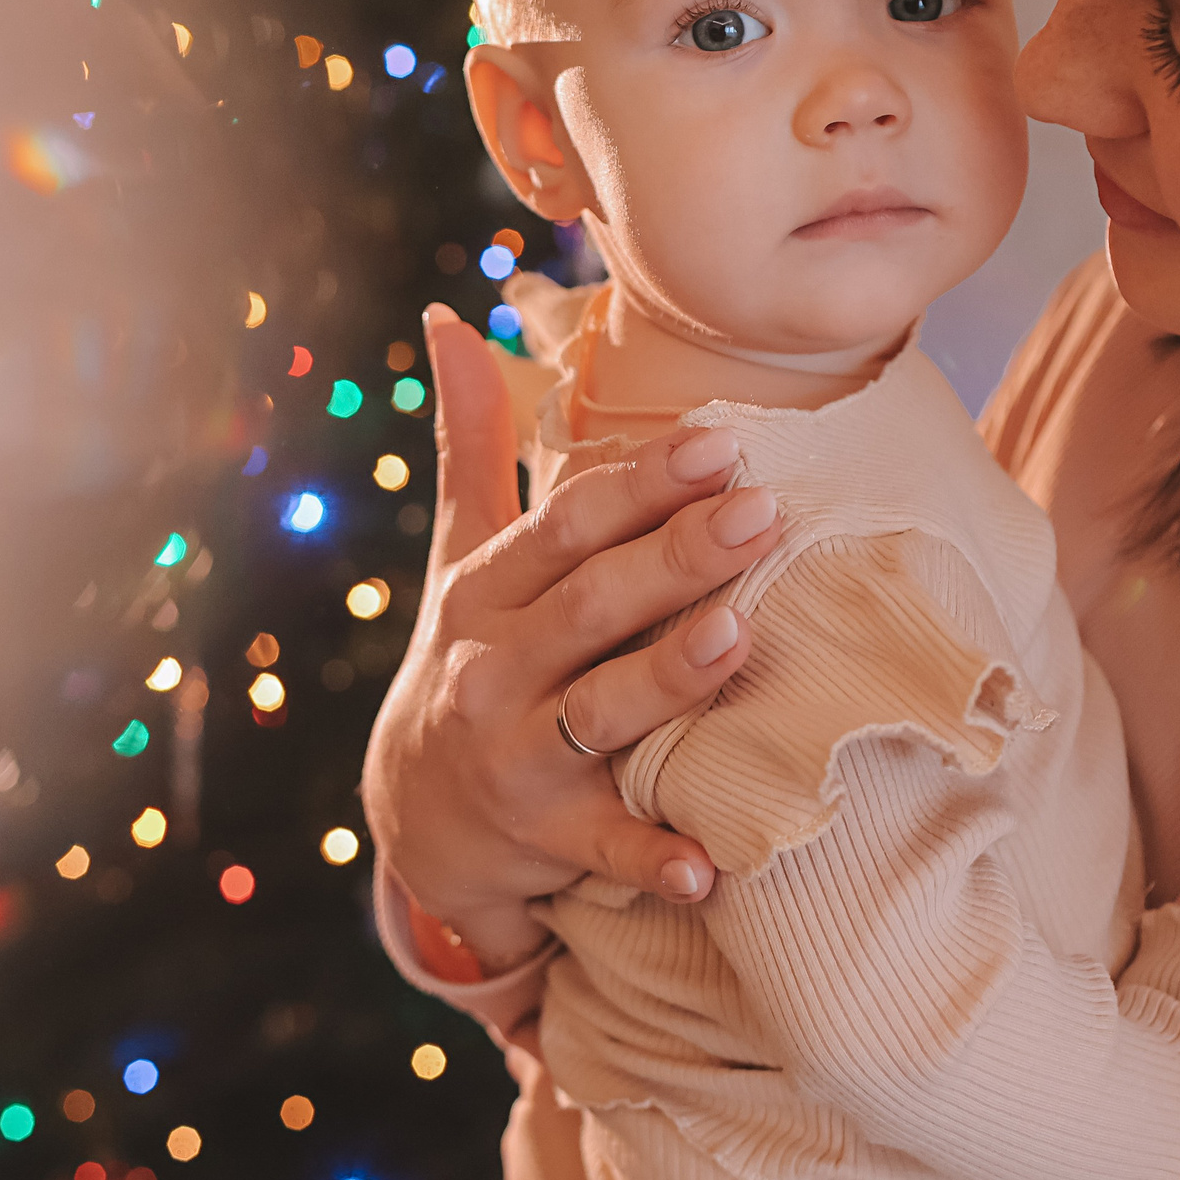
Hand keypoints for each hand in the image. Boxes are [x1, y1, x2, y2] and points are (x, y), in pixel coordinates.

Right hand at [359, 302, 783, 964]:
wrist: (417, 818)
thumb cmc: (472, 660)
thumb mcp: (462, 557)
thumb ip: (472, 441)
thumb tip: (451, 316)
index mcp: (487, 593)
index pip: (565, 526)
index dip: (639, 483)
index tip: (720, 442)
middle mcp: (494, 669)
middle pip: (590, 605)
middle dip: (674, 557)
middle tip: (762, 512)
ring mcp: (516, 757)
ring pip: (599, 711)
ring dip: (668, 678)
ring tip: (739, 638)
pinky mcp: (541, 840)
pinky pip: (601, 848)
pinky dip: (648, 856)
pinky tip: (706, 863)